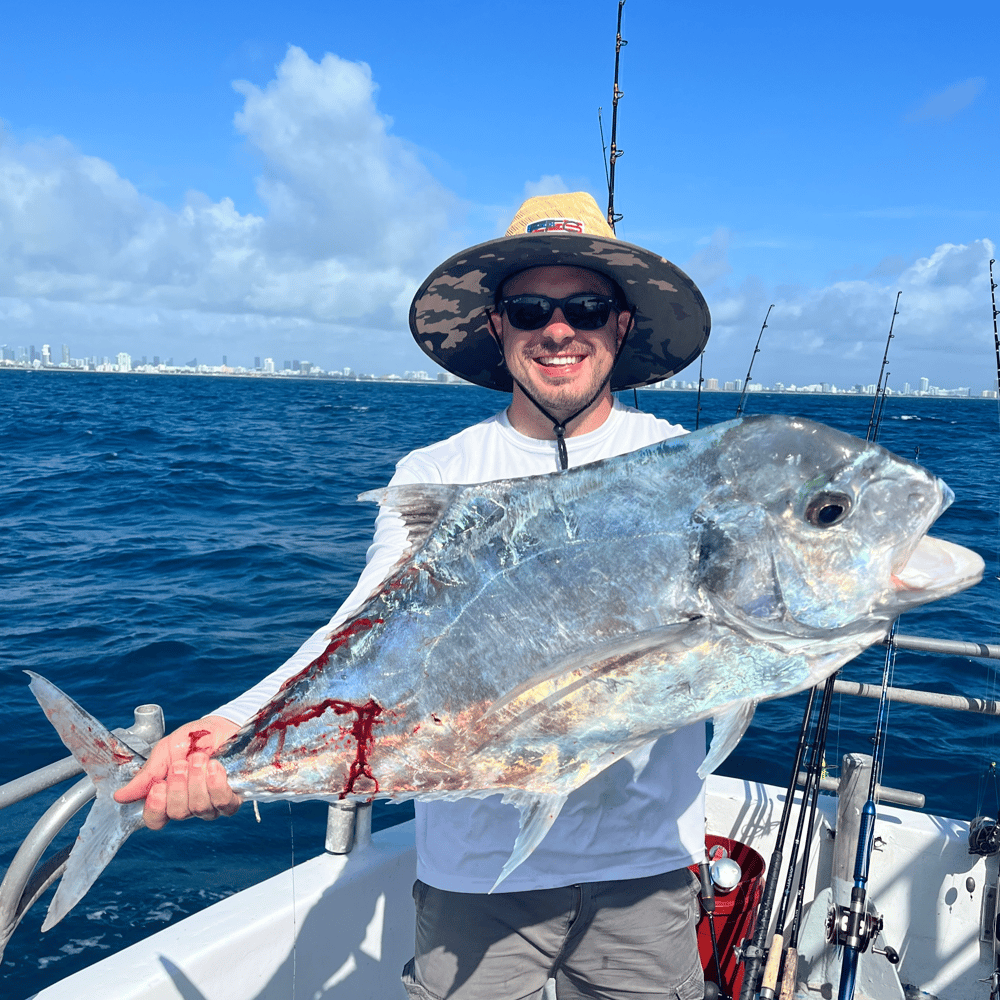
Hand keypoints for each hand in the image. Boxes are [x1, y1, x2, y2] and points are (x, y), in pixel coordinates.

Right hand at [114, 715, 242, 829]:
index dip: (155, 808)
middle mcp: (189, 805)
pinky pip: (223, 803)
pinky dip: (216, 784)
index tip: (159, 786)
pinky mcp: (232, 798)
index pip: (155, 820)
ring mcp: (211, 805)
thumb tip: (120, 796)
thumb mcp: (165, 751)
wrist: (223, 725)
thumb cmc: (194, 738)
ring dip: (197, 780)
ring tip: (199, 759)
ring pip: (199, 808)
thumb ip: (147, 774)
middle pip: (177, 813)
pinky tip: (215, 767)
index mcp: (168, 797)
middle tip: (182, 764)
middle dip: (179, 785)